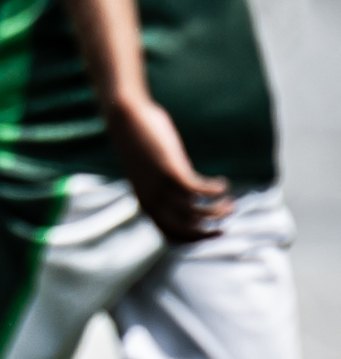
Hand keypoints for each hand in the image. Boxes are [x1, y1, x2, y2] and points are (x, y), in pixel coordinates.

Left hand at [105, 91, 232, 243]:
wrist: (126, 119)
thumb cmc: (140, 144)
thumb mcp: (150, 174)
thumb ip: (164, 189)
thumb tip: (184, 198)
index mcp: (146, 203)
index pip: (170, 234)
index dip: (192, 238)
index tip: (211, 233)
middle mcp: (152, 200)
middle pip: (184, 229)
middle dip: (207, 233)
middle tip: (225, 228)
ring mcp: (161, 186)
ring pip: (196, 212)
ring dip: (218, 211)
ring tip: (232, 203)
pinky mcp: (170, 170)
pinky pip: (199, 189)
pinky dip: (215, 190)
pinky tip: (223, 183)